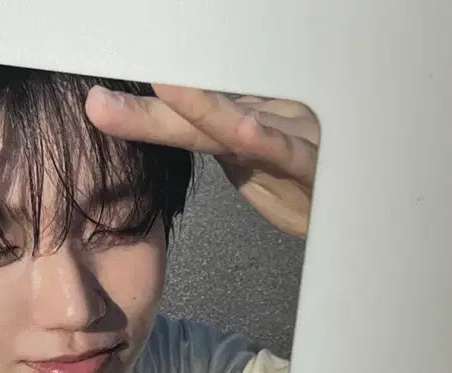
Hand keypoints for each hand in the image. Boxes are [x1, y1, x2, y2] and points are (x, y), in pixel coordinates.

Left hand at [85, 84, 318, 238]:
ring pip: (240, 123)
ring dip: (203, 107)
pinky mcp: (314, 164)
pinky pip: (291, 153)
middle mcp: (257, 127)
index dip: (138, 119)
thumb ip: (226, 152)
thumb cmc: (306, 185)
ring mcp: (286, 140)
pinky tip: (243, 132)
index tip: (95, 108)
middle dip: (147, 115)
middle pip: (197, 118)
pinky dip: (269, 141)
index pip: (180, 126)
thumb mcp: (257, 174)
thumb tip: (187, 131)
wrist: (356, 206)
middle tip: (97, 104)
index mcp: (236, 135)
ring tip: (164, 88)